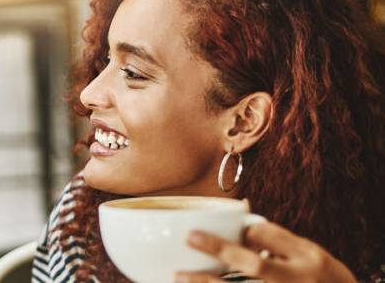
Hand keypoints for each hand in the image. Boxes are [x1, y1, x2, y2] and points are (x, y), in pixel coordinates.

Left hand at [175, 221, 356, 282]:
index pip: (270, 236)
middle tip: (190, 237)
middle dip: (221, 251)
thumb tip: (240, 222)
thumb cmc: (321, 278)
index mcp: (307, 258)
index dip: (243, 231)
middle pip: (255, 266)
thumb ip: (277, 240)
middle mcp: (297, 280)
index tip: (222, 230)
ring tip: (179, 276)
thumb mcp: (309, 254)